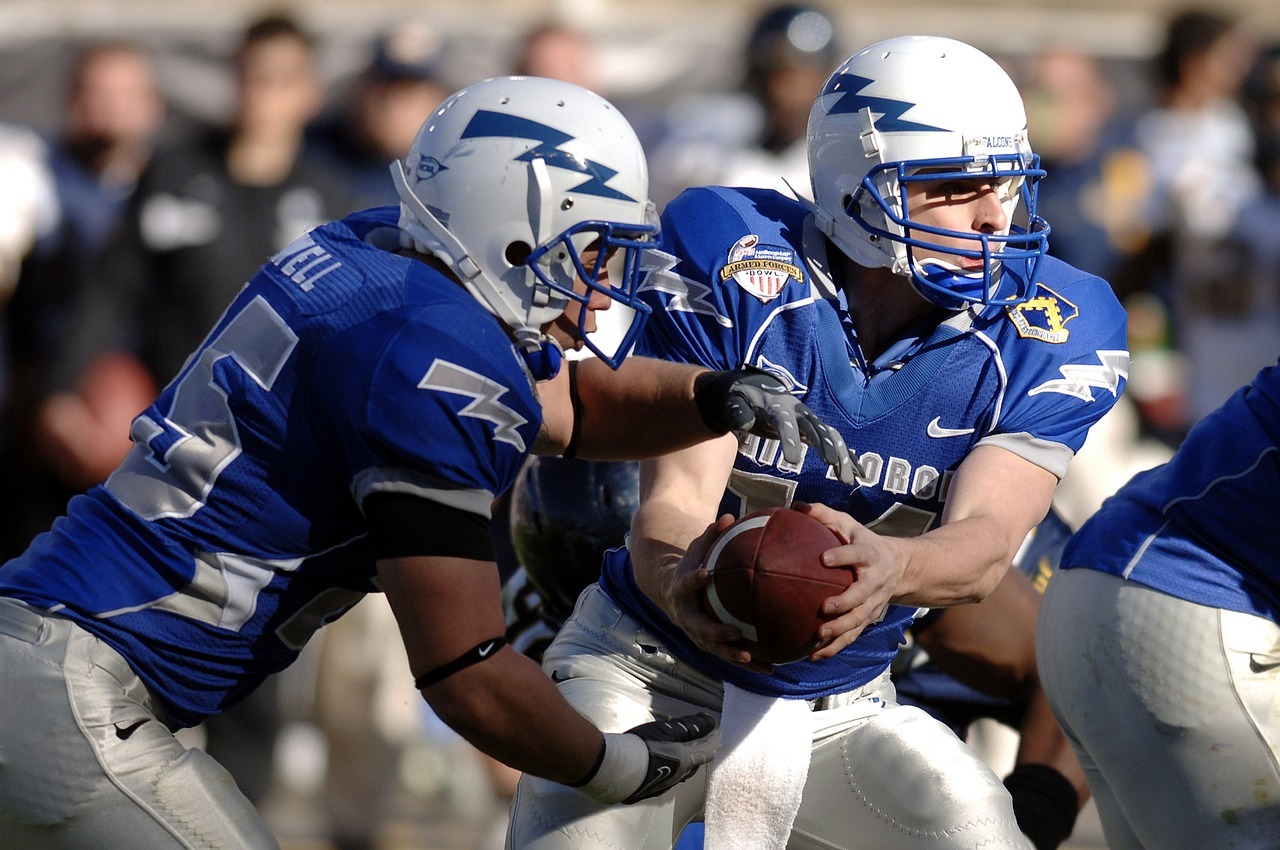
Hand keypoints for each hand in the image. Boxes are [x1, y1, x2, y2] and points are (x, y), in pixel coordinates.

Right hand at [573, 713, 720, 804]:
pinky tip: (665, 768)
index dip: (714, 740)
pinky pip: (668, 778)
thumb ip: (689, 726)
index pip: (707, 750)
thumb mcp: (667, 730)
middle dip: (703, 751)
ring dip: (688, 762)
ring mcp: (664, 784)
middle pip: (696, 763)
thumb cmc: (643, 748)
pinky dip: (673, 769)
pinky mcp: (650, 789)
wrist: (617, 771)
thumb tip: (710, 721)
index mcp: (685, 760)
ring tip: (687, 754)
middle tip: (706, 742)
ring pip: (682, 773)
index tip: (719, 731)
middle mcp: (678, 775)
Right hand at [662, 516, 774, 672]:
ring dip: (733, 655)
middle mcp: (686, 616)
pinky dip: (748, 663)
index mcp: (681, 591)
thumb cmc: (691, 565)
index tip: (705, 574)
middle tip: (734, 633)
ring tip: (753, 658)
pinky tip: (770, 667)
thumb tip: (729, 517)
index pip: (686, 584)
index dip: (694, 580)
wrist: (673, 592)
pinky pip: (729, 655)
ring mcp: (696, 633)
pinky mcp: (709, 644)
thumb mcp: (696, 549)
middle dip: (716, 632)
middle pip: (699, 627)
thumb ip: (710, 536)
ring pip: (714, 648)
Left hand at [693, 368, 858, 484]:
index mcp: (777, 406)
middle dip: (826, 446)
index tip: (792, 461)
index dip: (790, 440)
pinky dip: (847, 455)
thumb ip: (738, 413)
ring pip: (830, 436)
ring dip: (841, 456)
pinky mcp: (814, 428)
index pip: (784, 422)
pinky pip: (834, 441)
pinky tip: (859, 472)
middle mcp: (798, 411)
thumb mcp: (733, 402)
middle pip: (815, 429)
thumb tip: (746, 425)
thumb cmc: (740, 399)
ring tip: (847, 479)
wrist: (754, 388)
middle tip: (833, 466)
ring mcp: (809, 419)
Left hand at [794, 502, 903, 659]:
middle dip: (845, 602)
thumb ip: (823, 514)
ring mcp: (873, 603)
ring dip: (840, 630)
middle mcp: (874, 581)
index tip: (824, 558)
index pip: (857, 554)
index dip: (843, 556)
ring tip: (819, 637)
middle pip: (861, 594)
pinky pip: (852, 635)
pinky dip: (835, 647)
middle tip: (825, 607)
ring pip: (858, 620)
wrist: (899, 567)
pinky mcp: (867, 619)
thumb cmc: (862, 541)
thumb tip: (795, 506)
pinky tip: (813, 655)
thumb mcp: (848, 524)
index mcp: (869, 555)